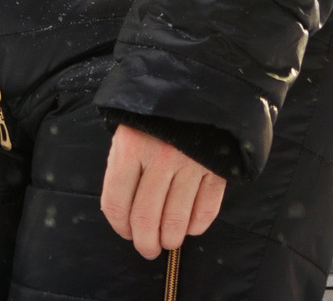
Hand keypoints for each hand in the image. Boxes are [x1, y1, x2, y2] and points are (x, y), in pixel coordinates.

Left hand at [99, 124, 224, 258]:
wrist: (195, 84)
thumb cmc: (154, 113)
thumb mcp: (128, 132)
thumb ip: (122, 169)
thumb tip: (124, 214)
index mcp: (130, 147)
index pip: (116, 204)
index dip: (119, 227)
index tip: (125, 233)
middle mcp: (159, 157)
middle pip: (145, 219)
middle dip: (145, 243)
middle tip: (148, 249)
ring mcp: (190, 163)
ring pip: (176, 221)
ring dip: (170, 239)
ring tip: (168, 241)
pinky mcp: (215, 168)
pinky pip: (206, 210)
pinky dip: (197, 226)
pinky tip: (190, 226)